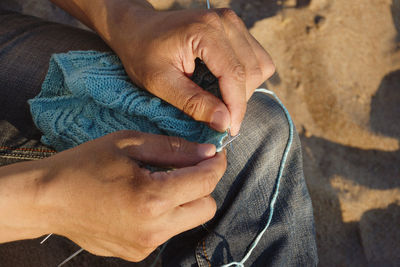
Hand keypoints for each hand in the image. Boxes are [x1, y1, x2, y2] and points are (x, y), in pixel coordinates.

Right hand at [36, 131, 225, 260]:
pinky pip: (167, 231)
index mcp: (152, 198)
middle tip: (189, 167)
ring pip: (188, 221)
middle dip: (204, 185)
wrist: (47, 199)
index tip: (216, 153)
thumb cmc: (84, 165)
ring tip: (162, 182)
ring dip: (186, 200)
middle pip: (206, 207)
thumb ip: (174, 149)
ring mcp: (145, 245)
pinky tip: (144, 200)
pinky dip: (166, 214)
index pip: (205, 182)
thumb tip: (208, 152)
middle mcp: (154, 228)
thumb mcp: (129, 144)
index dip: (216, 164)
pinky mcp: (136, 253)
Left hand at [102, 5, 274, 134]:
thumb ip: (193, 102)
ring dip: (245, 89)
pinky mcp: (234, 28)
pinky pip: (256, 58)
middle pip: (252, 70)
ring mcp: (232, 22)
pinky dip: (245, 78)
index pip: (235, 74)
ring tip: (220, 101)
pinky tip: (224, 85)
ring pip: (260, 65)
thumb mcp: (159, 82)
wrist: (137, 28)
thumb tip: (224, 122)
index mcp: (205, 30)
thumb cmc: (142, 53)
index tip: (229, 130)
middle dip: (239, 100)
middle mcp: (225, 21)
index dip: (236, 107)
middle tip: (219, 117)